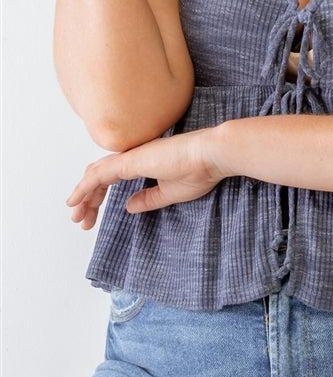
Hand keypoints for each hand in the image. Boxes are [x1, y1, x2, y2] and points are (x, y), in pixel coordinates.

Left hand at [64, 127, 226, 229]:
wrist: (211, 155)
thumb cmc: (199, 171)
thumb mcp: (169, 193)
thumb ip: (148, 199)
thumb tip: (127, 206)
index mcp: (142, 163)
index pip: (110, 179)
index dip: (97, 198)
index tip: (91, 217)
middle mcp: (132, 158)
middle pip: (98, 177)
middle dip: (87, 199)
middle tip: (80, 221)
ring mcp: (129, 158)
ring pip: (95, 176)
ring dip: (83, 196)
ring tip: (76, 216)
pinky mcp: (129, 161)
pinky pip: (99, 175)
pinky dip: (84, 188)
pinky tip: (76, 200)